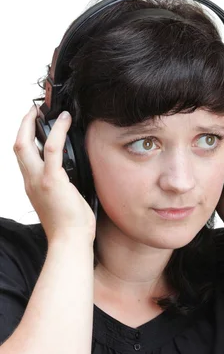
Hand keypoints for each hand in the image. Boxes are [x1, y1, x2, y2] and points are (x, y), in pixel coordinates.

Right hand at [14, 105, 96, 243]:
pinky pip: (53, 148)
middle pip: (17, 146)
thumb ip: (62, 185)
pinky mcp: (52, 180)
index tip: (32, 126)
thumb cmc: (71, 228)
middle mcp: (31, 181)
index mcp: (33, 186)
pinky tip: (66, 120)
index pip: (23, 157)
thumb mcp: (62, 202)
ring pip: (26, 143)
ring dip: (34, 123)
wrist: (70, 242)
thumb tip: (76, 174)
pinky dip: (59, 130)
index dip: (25, 139)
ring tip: (48, 112)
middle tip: (32, 111)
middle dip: (23, 124)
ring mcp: (39, 180)